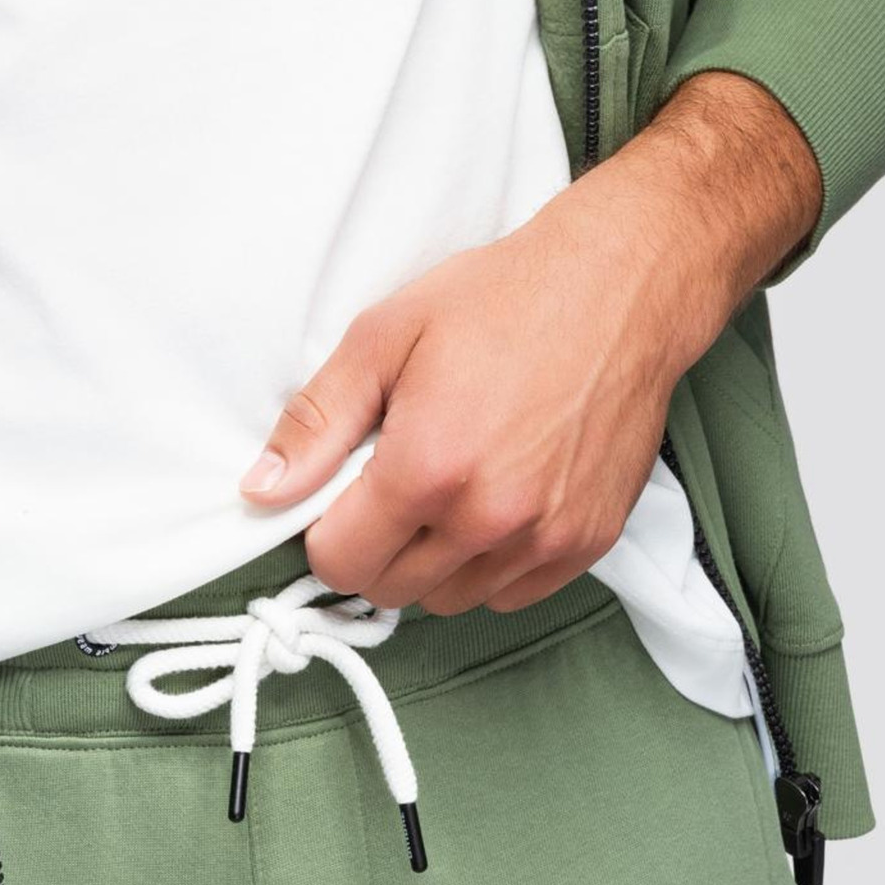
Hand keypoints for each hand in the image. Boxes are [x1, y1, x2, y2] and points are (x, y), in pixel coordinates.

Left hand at [239, 72, 821, 614]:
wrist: (623, 285)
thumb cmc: (503, 299)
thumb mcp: (384, 337)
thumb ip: (317, 423)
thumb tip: (261, 489)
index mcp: (427, 469)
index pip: (340, 562)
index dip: (327, 533)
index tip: (342, 500)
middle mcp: (487, 517)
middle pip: (390, 589)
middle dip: (376, 549)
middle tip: (394, 489)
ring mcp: (543, 537)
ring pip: (449, 599)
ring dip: (432, 563)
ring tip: (448, 493)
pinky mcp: (587, 542)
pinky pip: (510, 594)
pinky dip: (490, 567)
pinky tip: (494, 506)